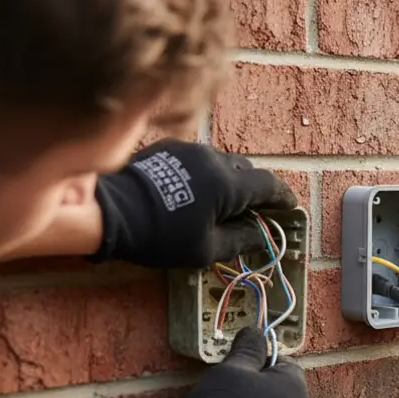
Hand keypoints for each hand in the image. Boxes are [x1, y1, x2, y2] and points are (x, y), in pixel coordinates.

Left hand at [90, 139, 298, 268]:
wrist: (110, 210)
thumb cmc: (160, 235)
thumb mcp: (206, 249)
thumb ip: (242, 240)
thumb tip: (263, 235)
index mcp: (228, 184)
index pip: (269, 185)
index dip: (282, 197)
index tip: (288, 206)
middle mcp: (214, 159)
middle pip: (246, 171)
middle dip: (253, 190)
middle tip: (251, 212)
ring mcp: (190, 149)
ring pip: (222, 163)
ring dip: (227, 180)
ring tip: (218, 203)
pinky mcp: (169, 148)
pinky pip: (198, 159)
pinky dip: (205, 174)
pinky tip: (192, 192)